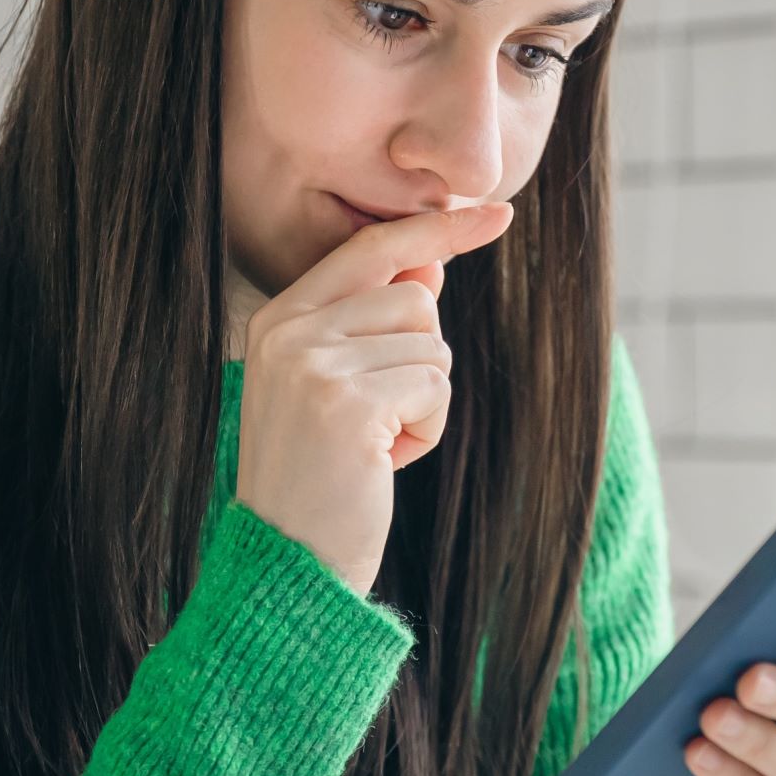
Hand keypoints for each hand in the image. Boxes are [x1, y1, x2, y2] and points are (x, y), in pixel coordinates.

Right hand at [234, 204, 512, 593]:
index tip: (497, 212)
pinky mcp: (346, 401)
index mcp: (278, 319)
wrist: (286, 564)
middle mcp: (287, 331)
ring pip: (431, 344)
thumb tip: (432, 265)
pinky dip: (427, 429)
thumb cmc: (322, 481)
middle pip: (416, 299)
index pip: (371, 248)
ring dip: (424, 402)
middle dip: (421, 363)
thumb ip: (374, 324)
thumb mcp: (339, 389)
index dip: (437, 232)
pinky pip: (434, 385)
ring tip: (374, 446)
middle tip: (377, 422)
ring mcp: (312, 363)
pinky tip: (383, 463)